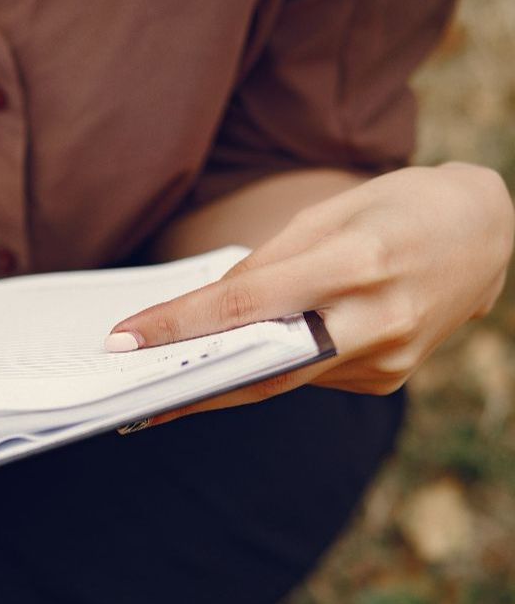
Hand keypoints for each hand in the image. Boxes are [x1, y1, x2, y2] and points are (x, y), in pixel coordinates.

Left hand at [106, 163, 513, 425]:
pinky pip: (313, 377)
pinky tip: (241, 363)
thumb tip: (210, 310)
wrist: (487, 233)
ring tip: (166, 383)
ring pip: (286, 379)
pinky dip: (272, 370)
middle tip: (133, 394)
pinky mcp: (390, 379)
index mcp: (357, 262)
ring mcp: (391, 357)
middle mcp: (379, 317)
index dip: (181, 326)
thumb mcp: (329, 214)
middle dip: (193, 384)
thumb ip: (268, 264)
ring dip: (225, 382)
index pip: (247, 303)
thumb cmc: (398, 209)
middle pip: (265, 367)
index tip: (125, 340)